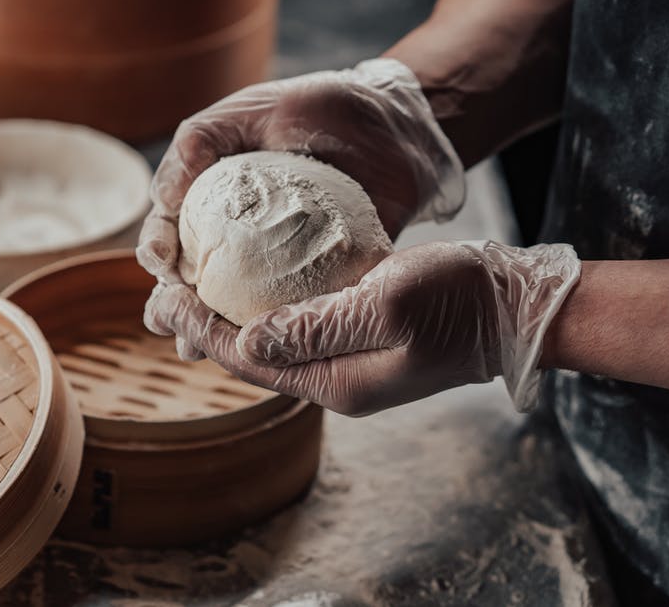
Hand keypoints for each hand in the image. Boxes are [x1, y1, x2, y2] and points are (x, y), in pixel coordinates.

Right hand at [137, 58, 464, 358]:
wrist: (397, 125)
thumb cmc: (319, 106)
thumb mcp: (251, 109)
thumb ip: (201, 138)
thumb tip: (162, 195)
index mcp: (211, 200)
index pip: (170, 231)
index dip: (157, 249)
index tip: (161, 262)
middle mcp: (239, 239)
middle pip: (192, 281)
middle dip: (172, 308)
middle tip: (166, 322)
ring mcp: (279, 265)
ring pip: (234, 308)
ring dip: (211, 333)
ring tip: (197, 350)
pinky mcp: (322, 281)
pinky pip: (294, 312)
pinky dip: (277, 333)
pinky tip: (263, 351)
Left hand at [145, 241, 580, 414]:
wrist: (514, 307)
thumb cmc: (457, 300)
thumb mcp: (385, 306)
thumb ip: (315, 327)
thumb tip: (246, 344)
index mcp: (335, 380)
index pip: (245, 358)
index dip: (198, 326)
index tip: (160, 295)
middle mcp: (333, 380)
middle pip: (248, 357)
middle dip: (200, 326)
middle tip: (154, 295)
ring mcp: (347, 363)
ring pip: (268, 343)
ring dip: (226, 318)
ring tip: (185, 290)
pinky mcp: (358, 340)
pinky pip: (295, 329)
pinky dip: (262, 309)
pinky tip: (244, 287)